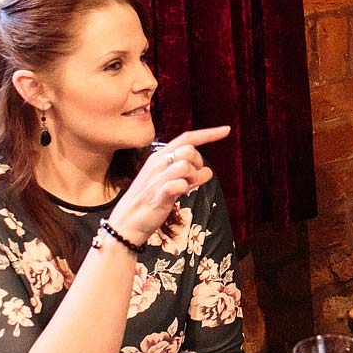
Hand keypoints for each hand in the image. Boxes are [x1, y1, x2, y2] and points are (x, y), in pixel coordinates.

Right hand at [106, 126, 230, 244]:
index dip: (208, 133)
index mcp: (159, 156)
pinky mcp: (157, 195)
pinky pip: (177, 184)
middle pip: (189, 150)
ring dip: (192, 177)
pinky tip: (179, 194)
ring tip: (185, 188)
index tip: (226, 130)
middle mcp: (157, 163)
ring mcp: (156, 178)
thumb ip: (187, 176)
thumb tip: (207, 172)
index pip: (187, 138)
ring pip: (185, 165)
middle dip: (199, 163)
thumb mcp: (169, 183)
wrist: (126, 223)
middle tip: (194, 179)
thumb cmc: (148, 202)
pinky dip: (184, 188)